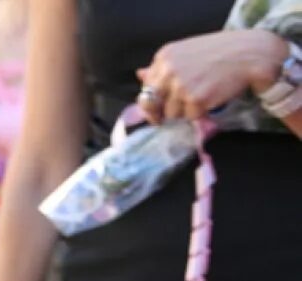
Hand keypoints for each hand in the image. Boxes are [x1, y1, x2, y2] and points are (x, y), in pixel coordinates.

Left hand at [136, 29, 289, 123]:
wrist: (249, 54)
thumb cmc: (220, 52)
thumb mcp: (186, 52)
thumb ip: (163, 67)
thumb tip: (140, 75)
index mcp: (164, 57)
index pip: (146, 87)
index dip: (150, 101)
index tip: (155, 109)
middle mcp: (168, 71)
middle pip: (150, 104)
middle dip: (156, 114)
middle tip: (163, 120)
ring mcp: (181, 86)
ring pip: (172, 113)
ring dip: (184, 111)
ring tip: (201, 97)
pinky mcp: (195, 100)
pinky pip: (190, 116)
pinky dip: (200, 113)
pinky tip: (211, 99)